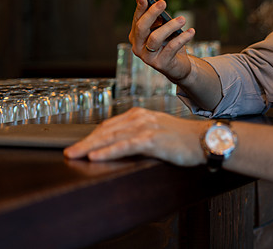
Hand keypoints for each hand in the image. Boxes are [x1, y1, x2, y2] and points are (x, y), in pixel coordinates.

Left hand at [64, 107, 211, 165]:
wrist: (203, 140)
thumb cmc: (181, 140)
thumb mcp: (156, 132)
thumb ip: (137, 135)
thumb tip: (116, 145)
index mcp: (140, 115)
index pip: (109, 125)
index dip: (91, 136)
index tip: (78, 146)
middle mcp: (141, 118)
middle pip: (106, 130)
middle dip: (85, 142)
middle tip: (69, 152)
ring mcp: (147, 127)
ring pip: (112, 137)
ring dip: (90, 146)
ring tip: (75, 154)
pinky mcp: (153, 140)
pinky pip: (125, 146)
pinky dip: (109, 151)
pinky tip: (96, 156)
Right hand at [130, 0, 195, 82]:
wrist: (179, 67)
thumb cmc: (169, 44)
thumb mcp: (163, 30)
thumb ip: (158, 20)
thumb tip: (155, 3)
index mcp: (136, 37)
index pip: (136, 20)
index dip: (139, 8)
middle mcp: (138, 47)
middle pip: (141, 28)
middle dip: (152, 13)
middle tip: (163, 2)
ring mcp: (148, 58)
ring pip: (155, 38)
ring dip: (170, 26)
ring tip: (183, 19)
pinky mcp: (160, 64)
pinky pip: (171, 48)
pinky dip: (182, 38)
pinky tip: (191, 31)